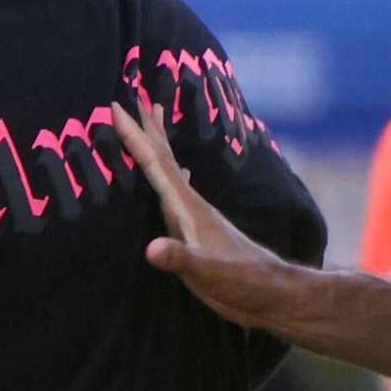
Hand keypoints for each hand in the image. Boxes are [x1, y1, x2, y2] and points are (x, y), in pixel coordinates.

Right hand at [113, 99, 300, 331]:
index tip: (117, 106)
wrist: (274, 294)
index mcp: (189, 208)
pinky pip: (176, 194)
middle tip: (135, 95)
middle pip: (165, 158)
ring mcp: (196, 218)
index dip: (136, 136)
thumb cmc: (243, 283)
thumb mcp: (209, 273)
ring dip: (157, 148)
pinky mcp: (198, 232)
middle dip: (149, 128)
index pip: (157, 164)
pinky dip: (170, 177)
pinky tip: (178, 174)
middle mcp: (191, 205)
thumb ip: (180, 259)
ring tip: (151, 123)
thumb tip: (151, 248)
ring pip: (170, 173)